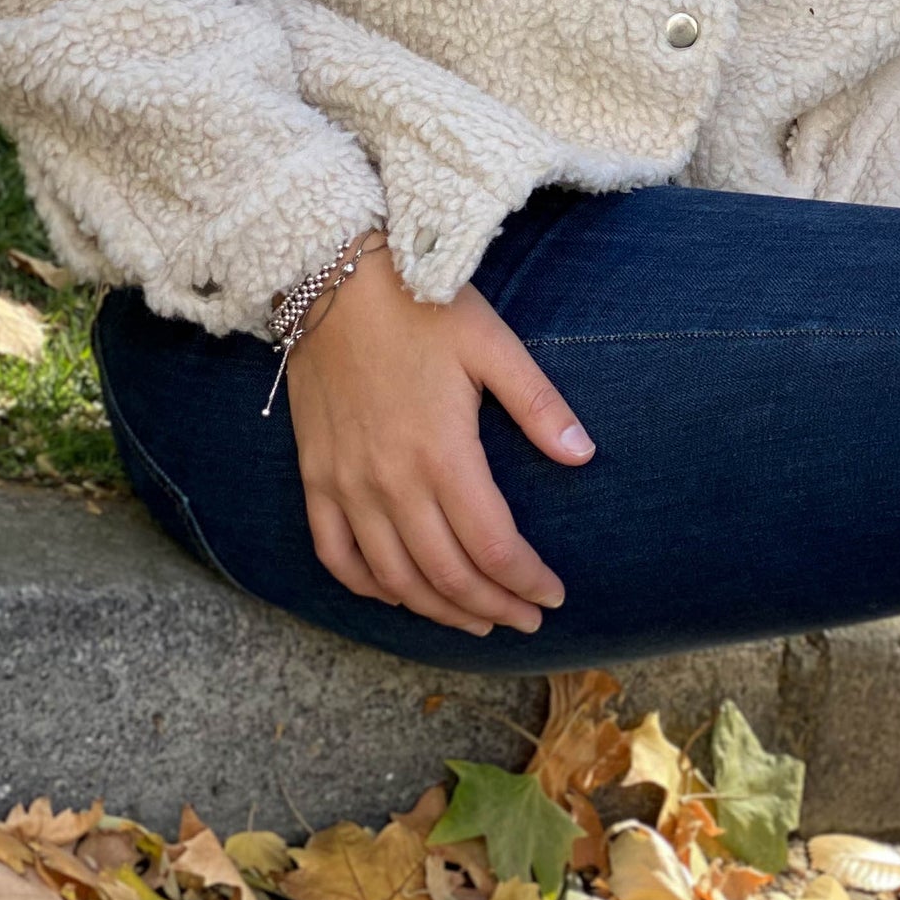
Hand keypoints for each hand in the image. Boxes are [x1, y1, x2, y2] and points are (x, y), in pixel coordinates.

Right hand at [284, 239, 593, 635]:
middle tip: (526, 619)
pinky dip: (369, 586)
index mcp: (443, 452)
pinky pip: (336, 554)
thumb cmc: (421, 307)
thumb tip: (584, 455)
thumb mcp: (493, 346)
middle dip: (492, 606)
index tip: (554, 595)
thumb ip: (538, 405)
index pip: (492, 546)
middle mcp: (391, 481)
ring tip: (476, 621)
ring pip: (394, 577)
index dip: (527, 580)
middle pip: (447, 574)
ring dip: (438, 609)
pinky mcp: (315, 477)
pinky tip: (397, 593)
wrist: (333, 278)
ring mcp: (346, 484)